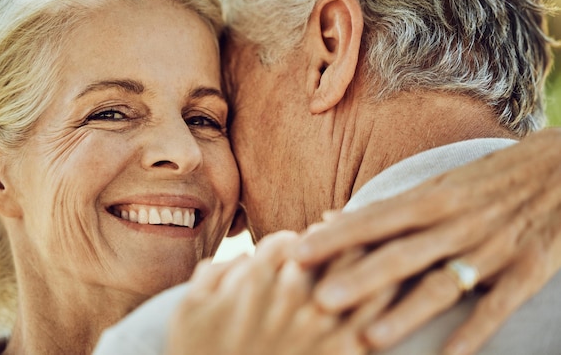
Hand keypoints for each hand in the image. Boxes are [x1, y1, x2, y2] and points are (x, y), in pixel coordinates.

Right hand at [166, 231, 367, 354]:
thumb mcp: (188, 309)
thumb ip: (213, 272)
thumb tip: (246, 258)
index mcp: (256, 279)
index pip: (286, 241)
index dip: (293, 241)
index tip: (299, 245)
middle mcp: (292, 294)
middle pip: (327, 246)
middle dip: (335, 235)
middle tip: (340, 234)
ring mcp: (321, 323)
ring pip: (357, 269)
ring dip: (365, 254)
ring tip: (369, 250)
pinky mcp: (343, 352)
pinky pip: (374, 313)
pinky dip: (384, 294)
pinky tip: (388, 287)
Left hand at [293, 128, 560, 354]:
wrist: (560, 169)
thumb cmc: (487, 179)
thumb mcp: (437, 183)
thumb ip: (386, 206)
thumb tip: (331, 216)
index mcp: (430, 198)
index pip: (373, 219)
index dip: (335, 237)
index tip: (298, 252)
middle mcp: (455, 223)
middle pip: (400, 254)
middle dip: (360, 278)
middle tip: (320, 300)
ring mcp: (490, 248)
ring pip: (441, 285)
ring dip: (405, 313)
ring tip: (370, 338)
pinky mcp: (526, 270)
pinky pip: (497, 307)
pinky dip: (473, 333)